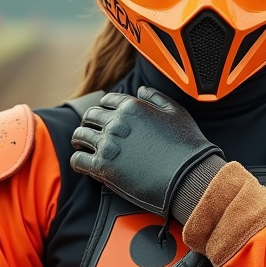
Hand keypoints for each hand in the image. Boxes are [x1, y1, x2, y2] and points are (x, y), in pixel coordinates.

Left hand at [71, 87, 221, 217]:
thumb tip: (140, 90)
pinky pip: (78, 160)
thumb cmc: (186, 145)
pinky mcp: (104, 167)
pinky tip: (82, 165)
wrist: (188, 176)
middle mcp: (116, 123)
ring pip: (80, 136)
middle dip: (90, 122)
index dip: (105, 108)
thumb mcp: (176, 112)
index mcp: (132, 106)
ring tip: (82, 146)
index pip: (107, 100)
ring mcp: (108, 145)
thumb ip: (156, 97)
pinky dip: (77, 162)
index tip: (105, 116)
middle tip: (91, 131)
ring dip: (80, 140)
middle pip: (90, 116)